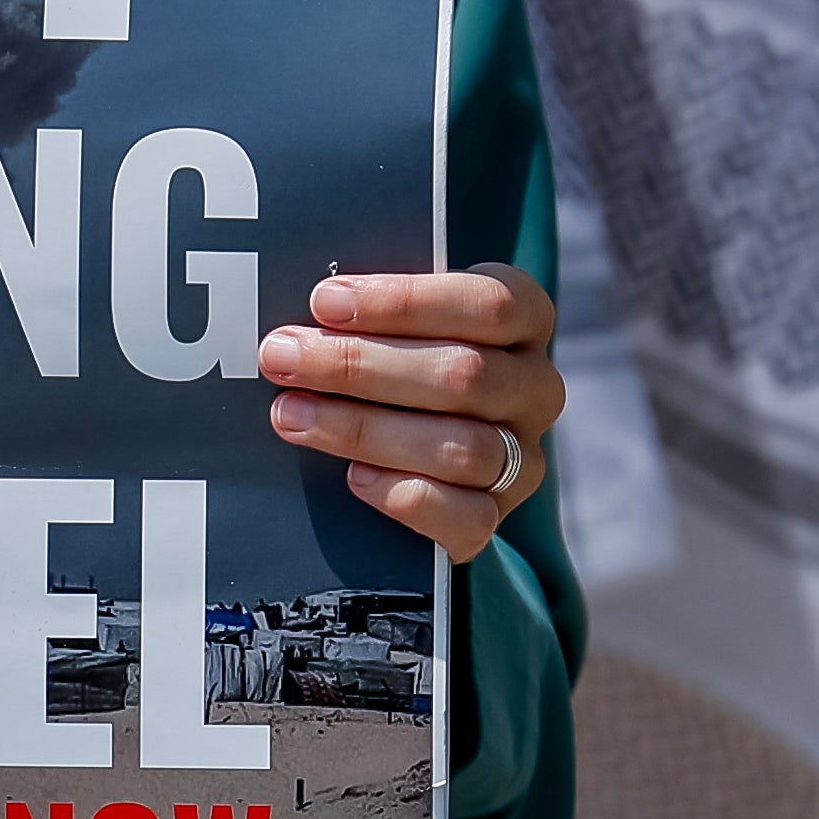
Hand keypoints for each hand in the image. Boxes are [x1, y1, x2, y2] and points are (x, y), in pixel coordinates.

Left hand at [260, 263, 562, 565]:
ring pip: (462, 447)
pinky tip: (353, 477)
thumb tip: (308, 310)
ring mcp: (522, 457)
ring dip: (363, 429)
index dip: (404, 301)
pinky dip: (406, 497)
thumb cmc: (393, 359)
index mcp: (524, 321)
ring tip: (291, 415)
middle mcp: (535, 388)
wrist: (409, 452)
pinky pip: (468, 517)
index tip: (325, 302)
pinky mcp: (496, 515)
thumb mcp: (392, 323)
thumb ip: (368, 312)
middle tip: (282, 357)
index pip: (489, 303)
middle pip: (465, 373)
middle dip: (359, 364)